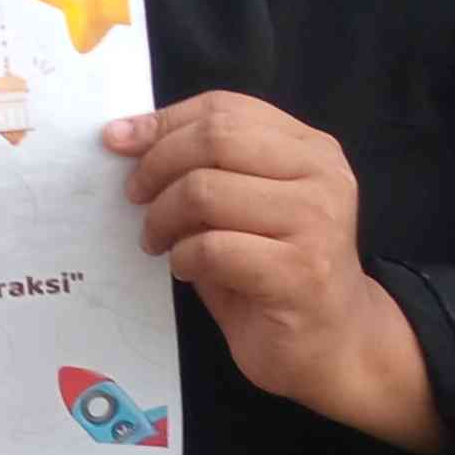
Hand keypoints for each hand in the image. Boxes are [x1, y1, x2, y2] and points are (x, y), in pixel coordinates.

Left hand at [109, 94, 444, 454]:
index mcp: (310, 148)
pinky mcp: (300, 271)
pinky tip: (187, 270)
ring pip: (205, 190)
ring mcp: (316, 222)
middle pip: (214, 138)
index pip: (225, 108)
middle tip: (136, 197)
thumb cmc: (278, 273)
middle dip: (157, 165)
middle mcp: (321, 175)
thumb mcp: (248, 206)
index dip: (164, 121)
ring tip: (158, 241)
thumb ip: (208, 168)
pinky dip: (183, 257)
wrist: (337, 345)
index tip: (118, 140)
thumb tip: (128, 137)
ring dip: (163, 217)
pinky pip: (212, 247)